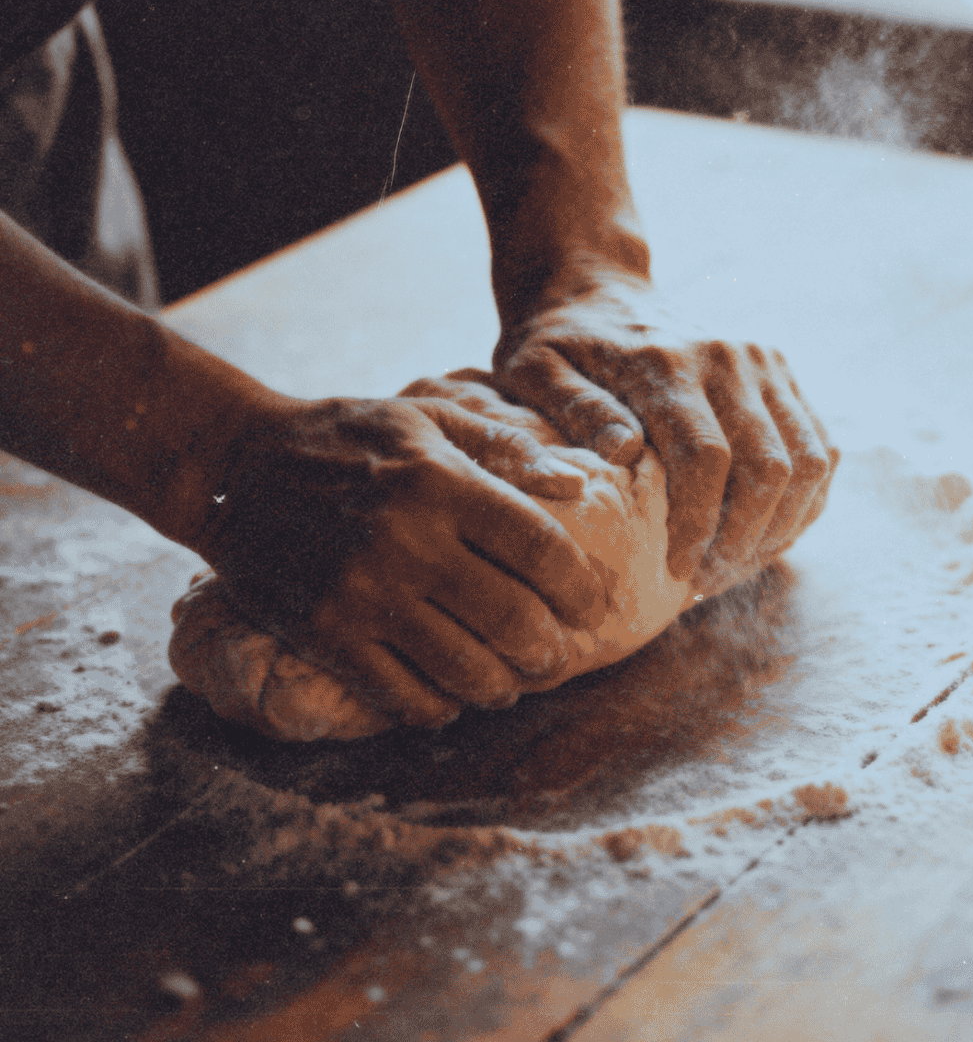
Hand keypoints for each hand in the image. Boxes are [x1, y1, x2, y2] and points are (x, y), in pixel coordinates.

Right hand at [191, 396, 606, 727]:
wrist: (229, 464)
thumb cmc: (345, 437)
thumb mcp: (428, 418)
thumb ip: (507, 447)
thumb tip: (579, 483)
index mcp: (443, 484)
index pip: (541, 550)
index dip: (580, 588)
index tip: (590, 606)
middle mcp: (409, 541)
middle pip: (514, 620)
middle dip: (550, 650)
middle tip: (555, 656)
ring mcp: (365, 593)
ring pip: (465, 669)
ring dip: (502, 687)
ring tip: (510, 682)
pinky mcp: (325, 633)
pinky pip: (401, 695)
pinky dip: (439, 708)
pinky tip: (451, 698)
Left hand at [492, 265, 837, 589]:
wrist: (595, 287)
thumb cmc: (557, 344)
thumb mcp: (534, 370)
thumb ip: (574, 410)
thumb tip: (625, 454)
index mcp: (667, 363)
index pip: (707, 458)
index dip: (701, 526)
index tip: (678, 570)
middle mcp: (729, 358)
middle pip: (771, 466)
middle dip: (746, 538)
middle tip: (709, 578)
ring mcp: (763, 363)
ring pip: (809, 460)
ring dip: (782, 524)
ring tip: (738, 562)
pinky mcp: (781, 373)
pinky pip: (820, 447)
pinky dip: (804, 498)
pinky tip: (765, 532)